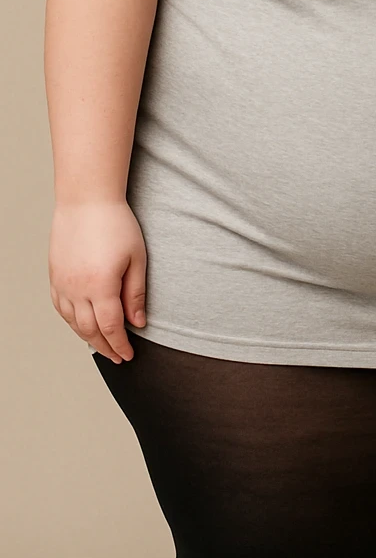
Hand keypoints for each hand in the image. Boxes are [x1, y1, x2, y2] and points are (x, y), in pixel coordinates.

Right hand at [49, 199, 146, 363]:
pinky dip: (70, 320)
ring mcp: (62, 282)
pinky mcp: (54, 275)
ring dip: (87, 336)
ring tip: (102, 345)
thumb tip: (138, 323)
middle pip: (90, 329)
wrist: (86, 199)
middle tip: (118, 357)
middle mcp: (77, 289)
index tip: (129, 355)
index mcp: (100, 286)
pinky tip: (80, 323)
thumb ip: (135, 294)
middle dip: (105, 347)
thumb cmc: (116, 224)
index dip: (120, 345)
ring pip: (72, 321)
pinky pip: (59, 306)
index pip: (111, 328)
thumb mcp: (137, 259)